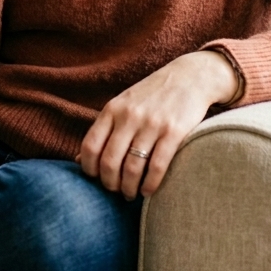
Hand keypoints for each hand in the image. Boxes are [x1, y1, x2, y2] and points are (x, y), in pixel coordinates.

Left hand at [79, 50, 238, 198]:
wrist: (190, 77)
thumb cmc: (153, 96)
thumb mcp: (123, 105)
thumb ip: (104, 130)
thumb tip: (80, 161)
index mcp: (113, 109)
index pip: (90, 146)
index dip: (90, 169)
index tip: (97, 179)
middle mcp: (129, 116)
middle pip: (109, 162)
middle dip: (110, 184)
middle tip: (116, 191)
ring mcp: (151, 124)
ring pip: (132, 168)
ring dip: (129, 188)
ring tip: (131, 194)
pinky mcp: (174, 132)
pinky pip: (157, 166)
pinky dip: (150, 185)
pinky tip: (149, 190)